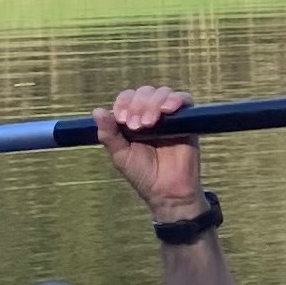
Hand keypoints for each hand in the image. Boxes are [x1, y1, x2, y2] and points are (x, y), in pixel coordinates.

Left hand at [95, 86, 203, 220]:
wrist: (167, 192)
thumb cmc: (143, 174)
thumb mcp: (120, 155)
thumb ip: (109, 135)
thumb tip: (97, 111)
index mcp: (133, 119)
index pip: (127, 98)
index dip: (123, 103)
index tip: (121, 119)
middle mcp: (151, 113)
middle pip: (144, 92)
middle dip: (138, 104)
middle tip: (136, 125)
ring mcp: (170, 116)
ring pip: (162, 93)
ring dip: (153, 103)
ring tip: (150, 123)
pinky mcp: (188, 120)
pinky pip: (184, 99)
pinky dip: (175, 99)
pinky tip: (168, 110)